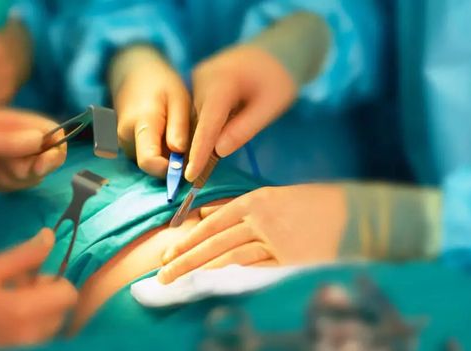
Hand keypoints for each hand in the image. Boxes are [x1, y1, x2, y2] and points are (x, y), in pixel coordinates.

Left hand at [0, 109, 65, 190]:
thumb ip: (12, 141)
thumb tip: (42, 140)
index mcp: (23, 123)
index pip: (57, 135)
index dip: (55, 152)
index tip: (38, 166)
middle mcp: (25, 138)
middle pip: (49, 159)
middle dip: (28, 170)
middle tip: (4, 166)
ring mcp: (19, 156)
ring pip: (35, 175)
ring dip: (13, 178)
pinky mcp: (11, 171)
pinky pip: (20, 184)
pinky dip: (5, 184)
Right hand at [0, 229, 77, 348]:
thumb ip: (23, 255)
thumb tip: (51, 236)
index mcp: (21, 311)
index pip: (68, 294)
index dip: (56, 282)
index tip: (36, 279)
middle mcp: (29, 338)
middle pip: (62, 312)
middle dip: (48, 299)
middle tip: (19, 294)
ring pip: (52, 328)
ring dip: (41, 316)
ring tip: (11, 312)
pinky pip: (41, 344)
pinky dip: (33, 333)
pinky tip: (10, 328)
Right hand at [111, 45, 189, 176]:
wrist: (134, 73)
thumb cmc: (161, 83)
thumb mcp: (178, 99)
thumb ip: (179, 127)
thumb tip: (180, 155)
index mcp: (141, 124)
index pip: (149, 162)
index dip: (170, 171)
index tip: (189, 165)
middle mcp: (126, 137)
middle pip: (150, 167)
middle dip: (172, 165)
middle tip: (191, 149)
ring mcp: (124, 142)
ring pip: (149, 163)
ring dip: (167, 159)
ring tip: (179, 138)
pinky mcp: (127, 145)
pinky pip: (147, 156)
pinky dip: (161, 153)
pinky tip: (169, 138)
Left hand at [158, 185, 345, 283]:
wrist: (355, 215)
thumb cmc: (317, 204)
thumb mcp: (279, 198)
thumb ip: (243, 208)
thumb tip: (208, 214)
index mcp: (258, 199)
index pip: (213, 220)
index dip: (189, 237)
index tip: (169, 250)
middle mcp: (260, 217)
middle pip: (213, 239)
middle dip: (184, 256)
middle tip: (161, 272)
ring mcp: (273, 238)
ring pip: (227, 254)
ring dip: (199, 266)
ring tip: (176, 277)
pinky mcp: (286, 257)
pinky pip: (252, 264)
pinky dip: (229, 269)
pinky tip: (210, 276)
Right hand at [186, 45, 296, 180]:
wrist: (275, 49)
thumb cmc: (279, 77)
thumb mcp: (270, 106)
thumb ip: (244, 128)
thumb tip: (218, 151)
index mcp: (222, 83)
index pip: (207, 124)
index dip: (198, 152)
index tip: (191, 176)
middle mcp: (203, 80)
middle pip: (197, 123)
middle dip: (197, 151)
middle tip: (196, 182)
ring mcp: (198, 80)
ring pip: (195, 119)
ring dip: (199, 142)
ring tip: (200, 170)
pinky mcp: (200, 85)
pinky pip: (198, 112)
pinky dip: (203, 130)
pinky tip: (209, 148)